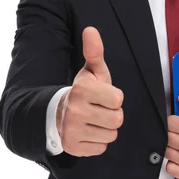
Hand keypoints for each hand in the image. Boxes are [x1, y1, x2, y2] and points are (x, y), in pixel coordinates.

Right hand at [57, 27, 123, 156]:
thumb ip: (95, 51)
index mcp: (82, 89)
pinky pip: (101, 148)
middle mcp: (75, 110)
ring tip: (94, 120)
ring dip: (106, 129)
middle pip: (117, 119)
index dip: (114, 98)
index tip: (103, 96)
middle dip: (112, 114)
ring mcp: (72, 130)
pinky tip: (88, 131)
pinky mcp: (72, 147)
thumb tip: (91, 29)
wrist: (59, 113)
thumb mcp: (91, 71)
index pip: (118, 100)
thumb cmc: (84, 91)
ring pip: (111, 135)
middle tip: (100, 109)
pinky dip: (98, 141)